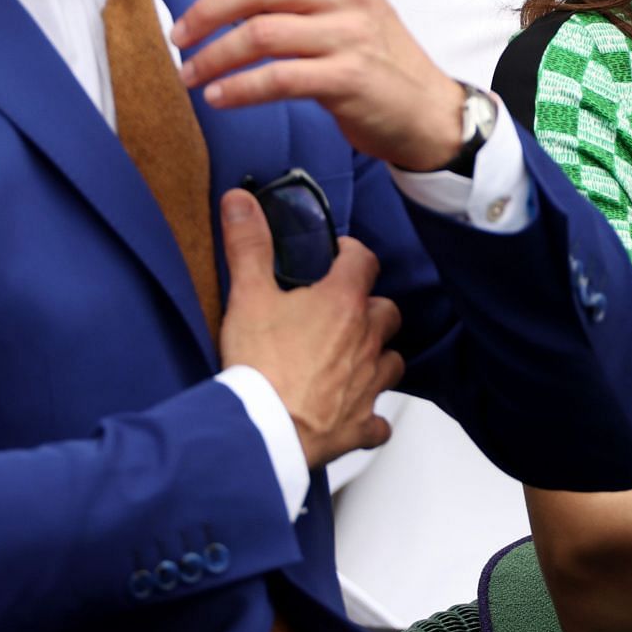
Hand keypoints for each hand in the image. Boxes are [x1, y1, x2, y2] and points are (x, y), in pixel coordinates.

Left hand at [173, 0, 464, 170]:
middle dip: (204, 11)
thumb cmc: (376, 58)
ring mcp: (350, 34)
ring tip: (191, 73)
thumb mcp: (346, 8)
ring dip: (213, 55)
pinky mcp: (349, 78)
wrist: (427, 109)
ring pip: (260, 33)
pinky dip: (238, 89)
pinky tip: (219, 97)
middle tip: (179, 35)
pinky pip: (277, 79)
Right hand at [217, 188, 404, 468]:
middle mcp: (366, 339)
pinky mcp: (361, 424)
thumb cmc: (259, 364)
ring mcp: (368, 383)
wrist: (264, 430)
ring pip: (391, 361)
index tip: (338, 257)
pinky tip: (354, 415)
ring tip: (352, 358)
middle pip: (386, 311)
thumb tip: (240, 201)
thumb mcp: (248, 295)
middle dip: (370, 308)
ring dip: (377, 357)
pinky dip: (370, 417)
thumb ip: (248, 245)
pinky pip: (379, 421)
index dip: (353, 255)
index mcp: (343, 302)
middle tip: (343, 311)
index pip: (365, 262)